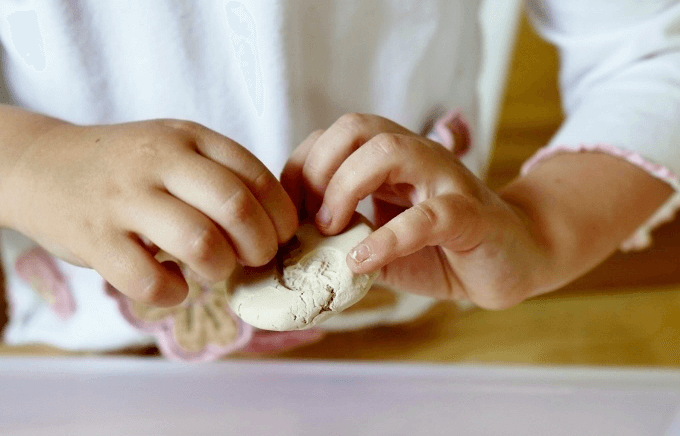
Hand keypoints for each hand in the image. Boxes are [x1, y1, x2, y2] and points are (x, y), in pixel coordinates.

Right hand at [3, 118, 297, 305]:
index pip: (258, 177)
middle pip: (237, 208)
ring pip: (200, 243)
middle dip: (260, 246)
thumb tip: (276, 225)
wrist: (41, 165)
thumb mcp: (174, 148)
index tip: (282, 236)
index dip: (281, 216)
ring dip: (221, 269)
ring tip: (216, 271)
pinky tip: (174, 288)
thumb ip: (220, 174)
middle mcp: (159, 161)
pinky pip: (150, 280)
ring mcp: (124, 198)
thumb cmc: (126, 166)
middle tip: (256, 259)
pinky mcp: (95, 238)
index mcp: (189, 138)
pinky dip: (173, 293)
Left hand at [281, 113, 550, 308]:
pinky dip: (388, 237)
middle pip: (356, 127)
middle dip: (319, 168)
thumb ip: (346, 241)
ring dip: (346, 187)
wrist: (511, 261)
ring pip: (390, 150)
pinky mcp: (470, 214)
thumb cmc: (442, 251)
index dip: (301, 168)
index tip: (288, 214)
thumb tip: (296, 252)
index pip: (333, 137)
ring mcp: (445, 180)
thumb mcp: (382, 245)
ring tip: (331, 229)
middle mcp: (416, 157)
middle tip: (310, 219)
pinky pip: (428, 215)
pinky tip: (362, 260)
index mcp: (390, 160)